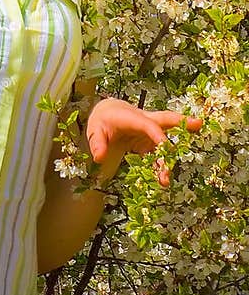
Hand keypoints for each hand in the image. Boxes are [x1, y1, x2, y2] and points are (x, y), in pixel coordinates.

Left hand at [86, 97, 202, 187]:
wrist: (107, 114)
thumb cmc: (103, 120)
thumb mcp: (95, 129)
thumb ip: (97, 142)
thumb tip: (100, 157)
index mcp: (132, 117)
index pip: (148, 124)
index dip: (158, 135)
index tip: (166, 148)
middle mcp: (144, 122)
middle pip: (166, 120)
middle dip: (182, 122)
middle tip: (199, 124)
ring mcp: (149, 132)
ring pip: (165, 142)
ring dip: (168, 160)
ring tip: (165, 180)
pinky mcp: (149, 142)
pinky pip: (158, 154)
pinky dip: (161, 167)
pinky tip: (161, 180)